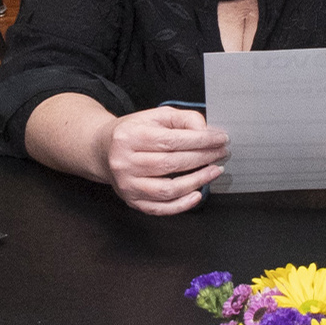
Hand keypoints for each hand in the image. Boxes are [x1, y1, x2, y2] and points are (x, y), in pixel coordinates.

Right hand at [103, 105, 227, 215]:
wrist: (103, 150)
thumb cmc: (134, 132)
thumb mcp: (155, 116)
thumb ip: (183, 119)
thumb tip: (206, 131)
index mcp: (129, 137)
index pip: (171, 140)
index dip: (200, 140)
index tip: (221, 139)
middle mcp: (124, 162)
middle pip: (171, 163)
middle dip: (203, 158)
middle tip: (222, 153)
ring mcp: (127, 184)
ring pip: (168, 189)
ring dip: (197, 181)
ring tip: (215, 170)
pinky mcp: (132, 201)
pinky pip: (160, 208)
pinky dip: (182, 204)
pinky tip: (198, 194)